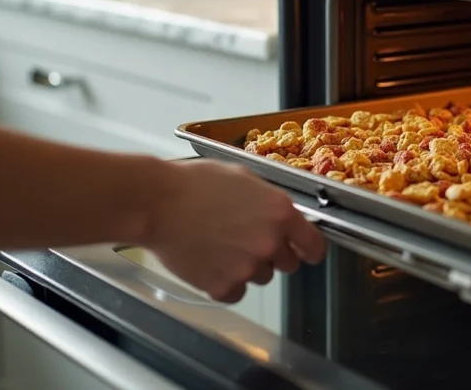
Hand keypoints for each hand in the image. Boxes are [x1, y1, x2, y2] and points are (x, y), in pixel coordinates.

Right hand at [144, 160, 325, 302]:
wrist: (156, 203)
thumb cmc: (194, 184)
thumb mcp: (244, 179)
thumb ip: (269, 202)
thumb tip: (280, 216)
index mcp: (280, 212)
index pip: (314, 244)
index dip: (310, 249)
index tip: (307, 252)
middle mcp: (270, 242)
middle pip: (289, 264)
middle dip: (274, 254)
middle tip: (247, 240)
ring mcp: (247, 267)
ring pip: (261, 276)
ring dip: (248, 266)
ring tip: (221, 245)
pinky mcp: (223, 286)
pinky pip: (236, 292)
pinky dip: (226, 282)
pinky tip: (211, 262)